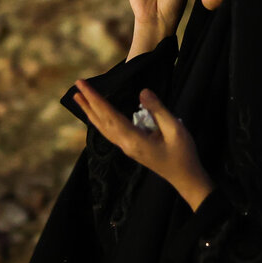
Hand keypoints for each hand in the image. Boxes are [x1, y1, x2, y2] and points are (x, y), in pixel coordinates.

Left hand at [73, 81, 212, 209]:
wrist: (185, 177)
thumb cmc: (182, 153)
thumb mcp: (175, 129)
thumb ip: (158, 110)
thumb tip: (142, 92)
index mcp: (133, 140)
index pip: (110, 115)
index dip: (95, 98)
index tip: (83, 85)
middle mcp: (125, 144)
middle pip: (101, 121)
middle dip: (88, 102)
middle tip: (76, 85)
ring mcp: (126, 148)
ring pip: (103, 128)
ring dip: (90, 112)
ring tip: (79, 98)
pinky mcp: (130, 148)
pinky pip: (109, 132)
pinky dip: (99, 120)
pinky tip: (97, 115)